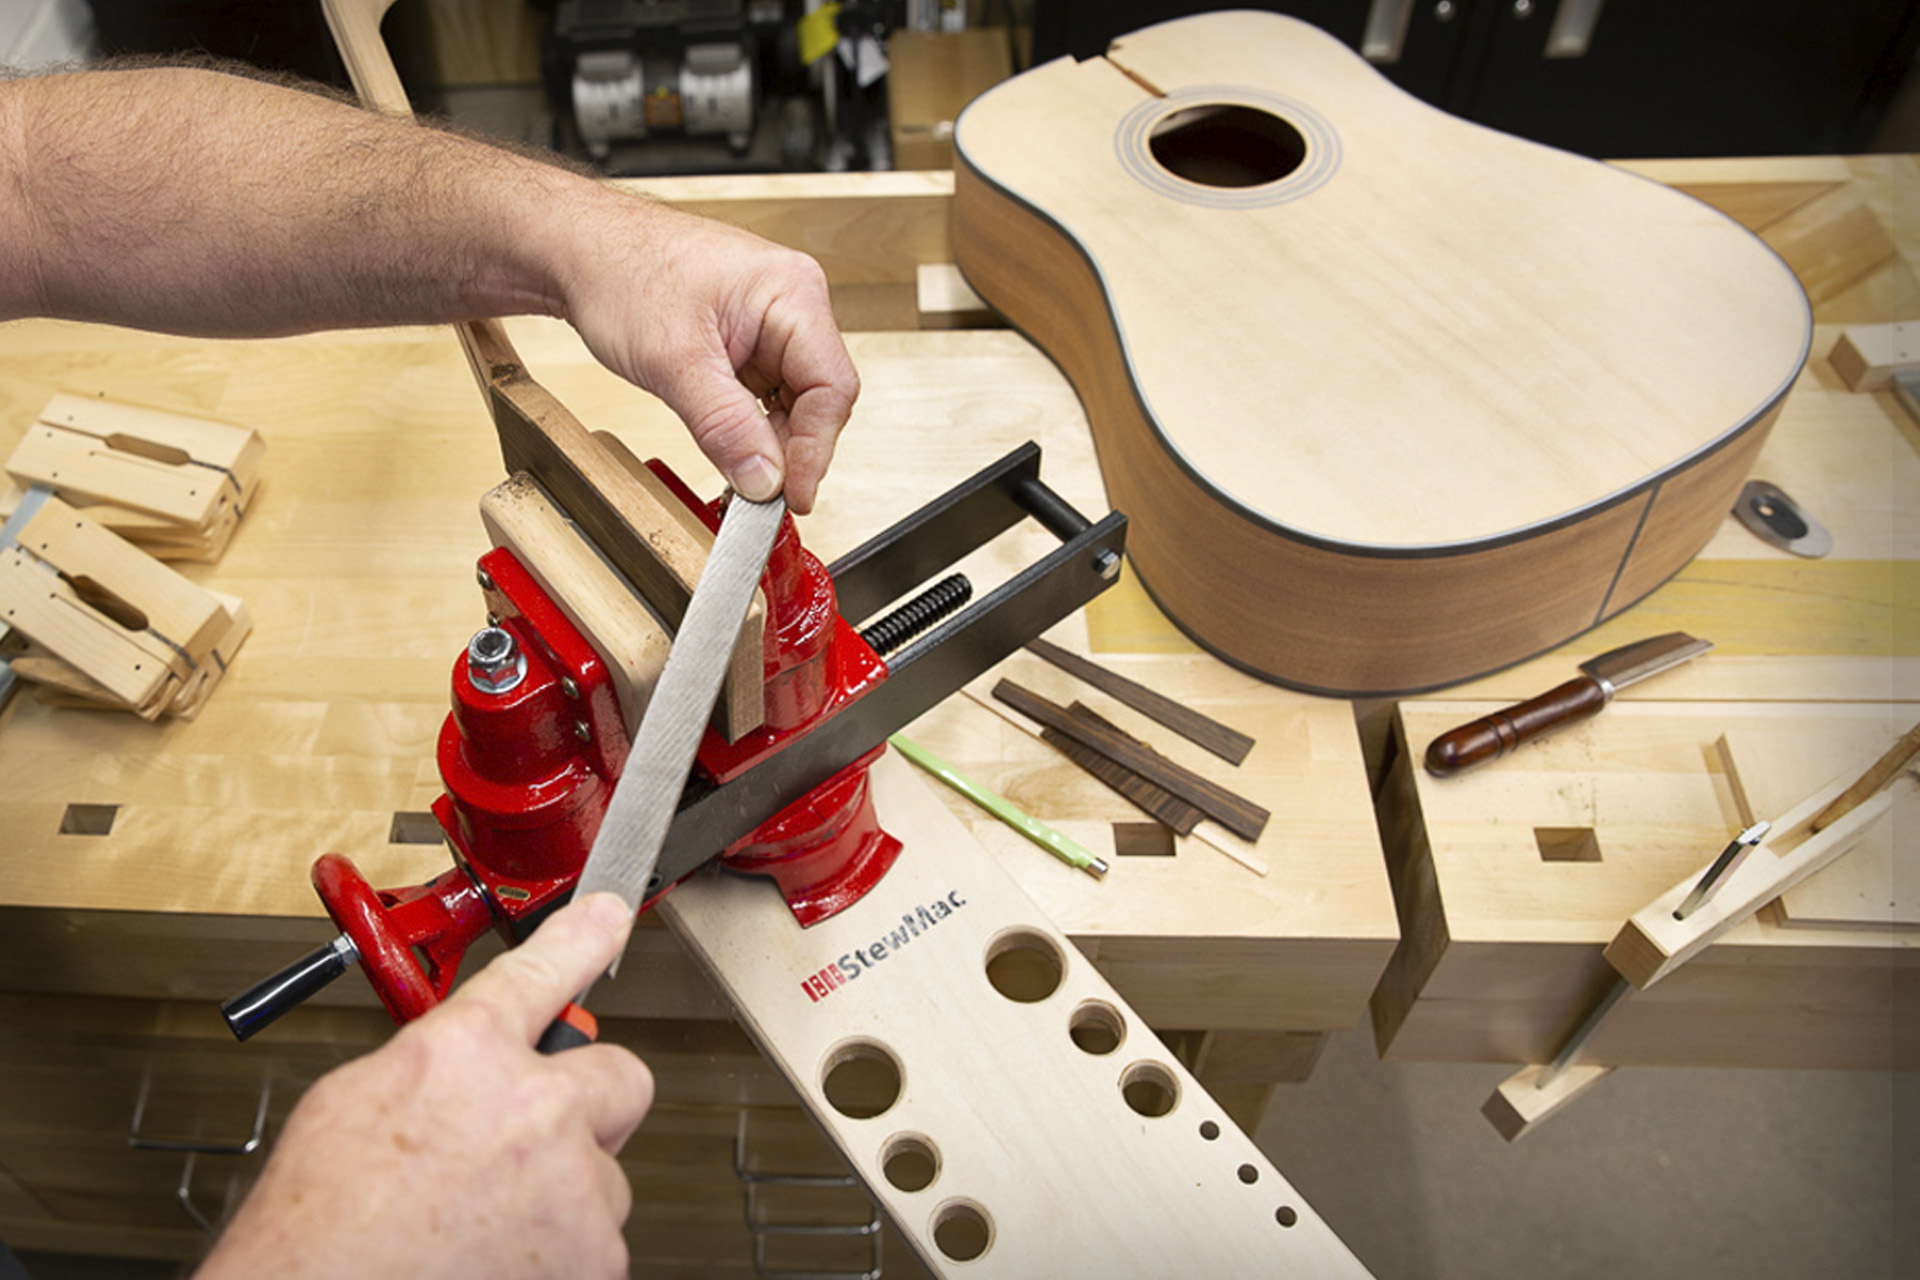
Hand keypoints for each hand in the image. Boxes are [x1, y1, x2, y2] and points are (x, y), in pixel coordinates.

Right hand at [196, 894, 652, 1279]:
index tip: (609, 917)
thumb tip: (461, 1057)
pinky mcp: (593, 1255)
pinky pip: (597, 1240)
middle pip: (619, 1075)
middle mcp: (532, 1109)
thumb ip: (433, 1063)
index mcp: (465, 1053)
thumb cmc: (316, 1229)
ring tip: (486, 1221)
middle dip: (587, 1103)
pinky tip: (495, 1258)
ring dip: (563, 1192)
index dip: (583, 937)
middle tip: (542, 1136)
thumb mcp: (351, 1103)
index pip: (544, 969)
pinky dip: (558, 1253)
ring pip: (605, 1172)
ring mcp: (572, 1185)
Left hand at [556, 195, 858, 514]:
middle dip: (788, 449)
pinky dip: (748, 428)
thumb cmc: (620, 271)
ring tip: (735, 470)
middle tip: (758, 495)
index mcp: (792, 292)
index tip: (791, 495)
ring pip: (791, 402)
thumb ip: (725, 428)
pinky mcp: (747, 341)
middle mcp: (792, 304)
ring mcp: (770, 324)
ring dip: (766, 441)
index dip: (816, 449)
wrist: (577, 251)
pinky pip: (764, 395)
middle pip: (817, 398)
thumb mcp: (673, 362)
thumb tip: (764, 480)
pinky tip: (729, 446)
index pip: (831, 387)